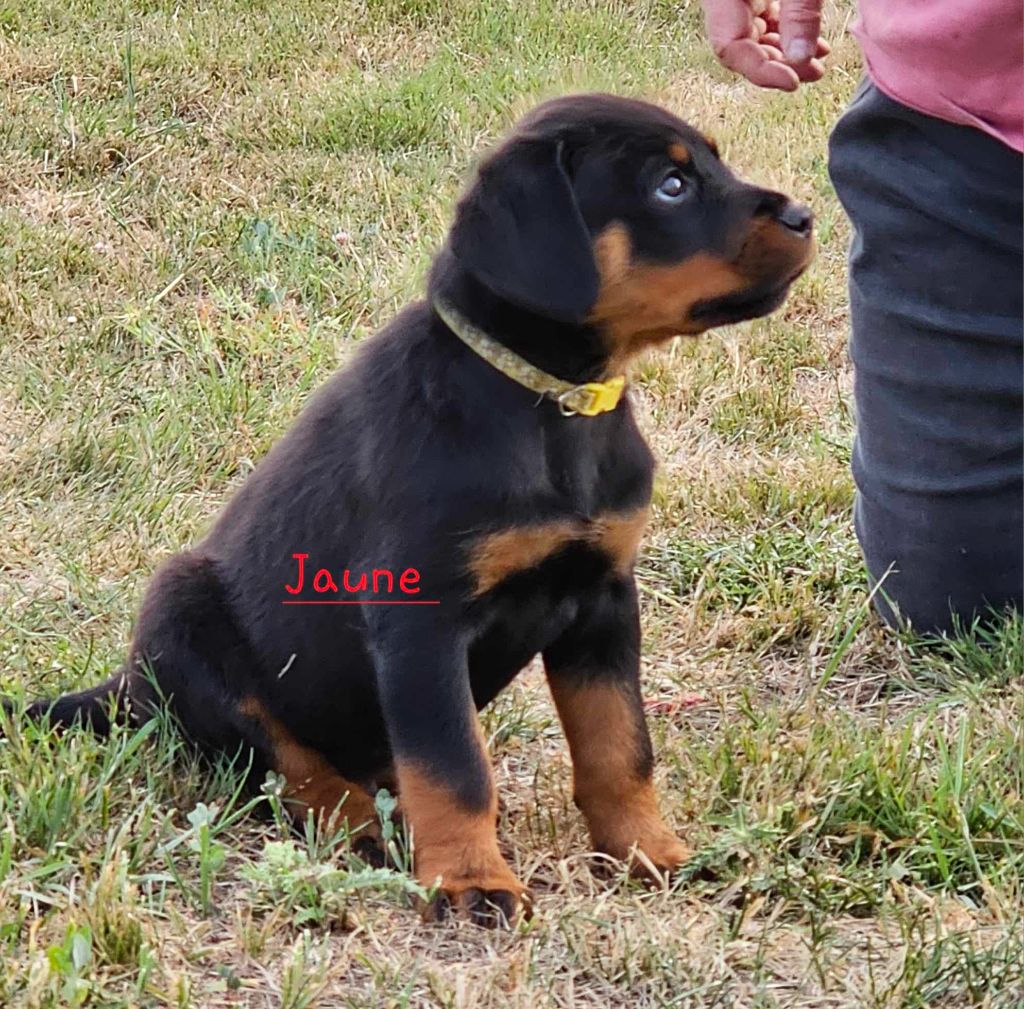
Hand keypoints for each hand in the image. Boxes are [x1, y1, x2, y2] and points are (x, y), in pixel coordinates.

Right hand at [700, 0, 829, 91]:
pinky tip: (810, 44)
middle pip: (741, 47)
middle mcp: (723, 1)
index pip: (729, 47)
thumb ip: (799, 13)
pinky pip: (762, 22)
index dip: (760, 71)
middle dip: (777, 66)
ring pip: (752, 38)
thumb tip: (800, 60)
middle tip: (813, 73)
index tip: (793, 82)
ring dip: (784, 55)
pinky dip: (785, 36)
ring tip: (816, 61)